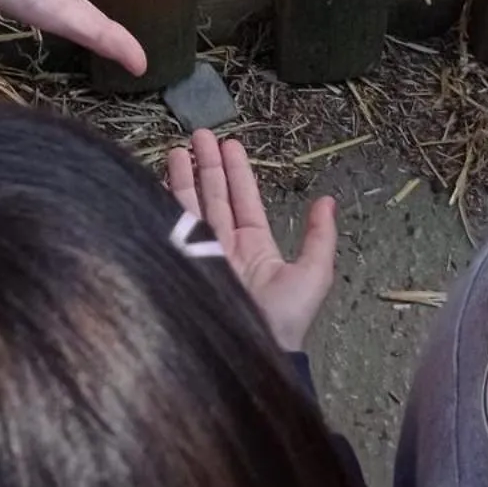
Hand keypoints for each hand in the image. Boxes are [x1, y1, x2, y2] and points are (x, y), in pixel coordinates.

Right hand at [167, 130, 336, 351]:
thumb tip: (328, 200)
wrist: (249, 353)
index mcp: (256, 249)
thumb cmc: (283, 320)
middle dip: (207, 165)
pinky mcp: (180, 262)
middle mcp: (225, 248)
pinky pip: (172, 227)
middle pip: (214, 197)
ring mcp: (200, 255)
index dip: (237, 173)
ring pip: (190, 207)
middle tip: (198, 133)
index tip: (229, 144)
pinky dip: (165, 203)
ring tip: (177, 149)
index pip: (244, 201)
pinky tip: (159, 181)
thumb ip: (320, 237)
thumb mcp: (312, 276)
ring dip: (184, 177)